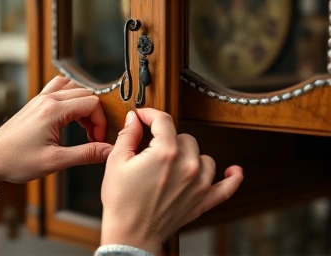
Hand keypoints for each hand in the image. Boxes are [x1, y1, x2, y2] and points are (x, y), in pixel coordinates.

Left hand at [0, 76, 112, 190]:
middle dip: (95, 115)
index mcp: (53, 110)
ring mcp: (40, 99)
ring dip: (84, 105)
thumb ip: (86, 154)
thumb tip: (108, 151)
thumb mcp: (55, 161)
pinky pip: (59, 88)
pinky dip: (71, 98)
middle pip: (86, 94)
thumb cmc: (15, 161)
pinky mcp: (35, 103)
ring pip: (74, 88)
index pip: (92, 104)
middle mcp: (47, 99)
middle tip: (93, 136)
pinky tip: (71, 114)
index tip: (98, 139)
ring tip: (84, 126)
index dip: (101, 121)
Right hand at [100, 108, 242, 253]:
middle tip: (153, 150)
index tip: (144, 117)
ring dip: (190, 155)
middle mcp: (187, 166)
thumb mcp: (116, 162)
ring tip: (175, 164)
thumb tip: (134, 119)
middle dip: (168, 139)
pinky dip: (232, 178)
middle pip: (184, 137)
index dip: (150, 114)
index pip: (163, 121)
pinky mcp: (204, 201)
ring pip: (203, 156)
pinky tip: (234, 171)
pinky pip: (227, 186)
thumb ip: (127, 135)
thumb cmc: (122, 202)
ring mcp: (199, 184)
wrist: (130, 235)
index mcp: (165, 153)